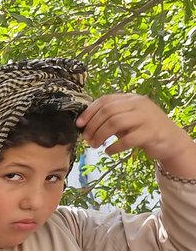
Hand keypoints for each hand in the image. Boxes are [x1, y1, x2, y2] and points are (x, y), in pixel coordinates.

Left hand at [78, 94, 195, 176]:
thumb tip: (83, 125)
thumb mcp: (126, 120)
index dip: (89, 112)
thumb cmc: (142, 129)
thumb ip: (109, 118)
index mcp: (131, 98)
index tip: (79, 124)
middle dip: (92, 126)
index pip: (105, 100)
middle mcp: (139, 104)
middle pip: (108, 111)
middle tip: (86, 139)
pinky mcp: (151, 132)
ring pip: (115, 123)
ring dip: (100, 136)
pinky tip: (109, 152)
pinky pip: (128, 139)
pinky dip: (114, 146)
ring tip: (94, 145)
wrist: (171, 140)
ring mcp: (146, 117)